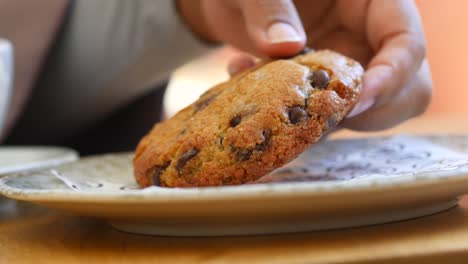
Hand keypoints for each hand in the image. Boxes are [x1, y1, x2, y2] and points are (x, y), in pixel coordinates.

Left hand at [177, 0, 432, 130]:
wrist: (236, 5)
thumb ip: (269, 9)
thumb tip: (288, 47)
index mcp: (371, 1)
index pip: (406, 42)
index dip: (390, 78)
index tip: (354, 103)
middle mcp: (368, 36)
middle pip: (408, 87)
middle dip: (372, 112)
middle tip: (323, 119)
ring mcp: (350, 64)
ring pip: (373, 110)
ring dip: (333, 123)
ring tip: (285, 114)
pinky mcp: (327, 86)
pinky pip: (330, 117)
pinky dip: (303, 123)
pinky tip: (262, 105)